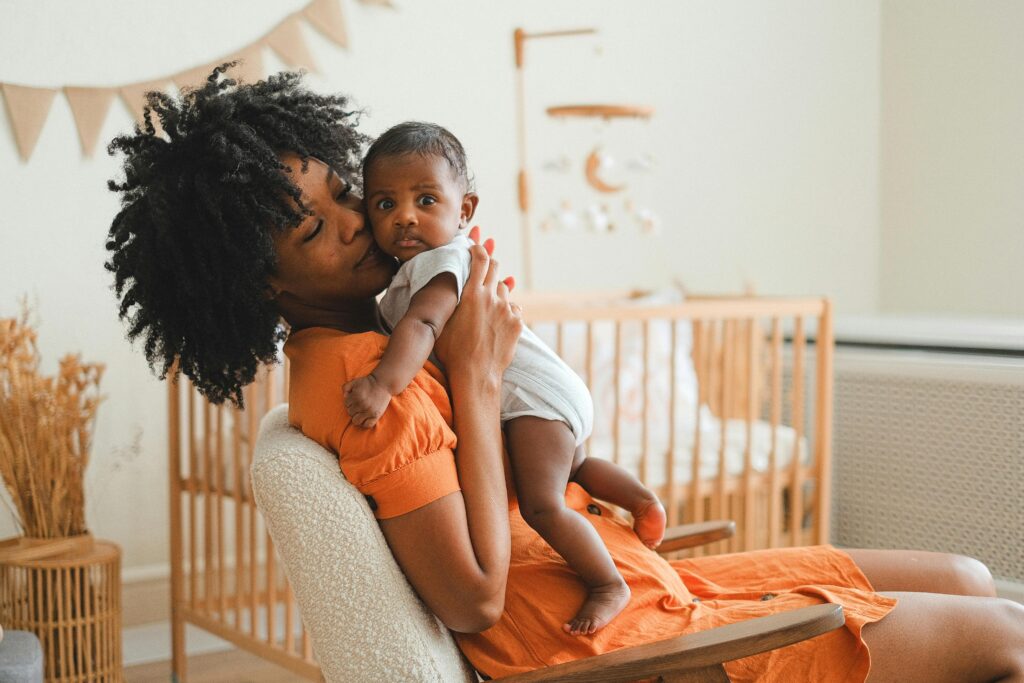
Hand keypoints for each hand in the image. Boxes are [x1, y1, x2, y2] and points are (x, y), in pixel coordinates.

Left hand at [343, 374, 391, 428]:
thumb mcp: (355, 381)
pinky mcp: (376, 415)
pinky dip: (365, 423)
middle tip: (359, 404)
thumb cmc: (368, 383)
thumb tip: (345, 397)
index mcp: (356, 396)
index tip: (355, 398)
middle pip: (350, 413)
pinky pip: (366, 425)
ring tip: (361, 412)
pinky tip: (366, 417)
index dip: (350, 401)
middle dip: (353, 408)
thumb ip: (346, 387)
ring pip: (355, 421)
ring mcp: (369, 411)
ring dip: (357, 416)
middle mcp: (362, 405)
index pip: (346, 404)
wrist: (384, 383)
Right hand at [436, 228, 522, 378]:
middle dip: (489, 264)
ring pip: (504, 290)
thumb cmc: (453, 351)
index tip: (477, 243)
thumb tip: (445, 287)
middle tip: (485, 265)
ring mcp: (507, 309)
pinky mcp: (517, 322)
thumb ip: (448, 301)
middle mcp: (491, 297)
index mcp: (471, 294)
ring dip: (497, 292)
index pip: (479, 259)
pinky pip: (514, 309)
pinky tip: (497, 322)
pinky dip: (507, 311)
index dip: (478, 247)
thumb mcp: (442, 322)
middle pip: (495, 268)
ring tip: (486, 306)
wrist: (476, 375)